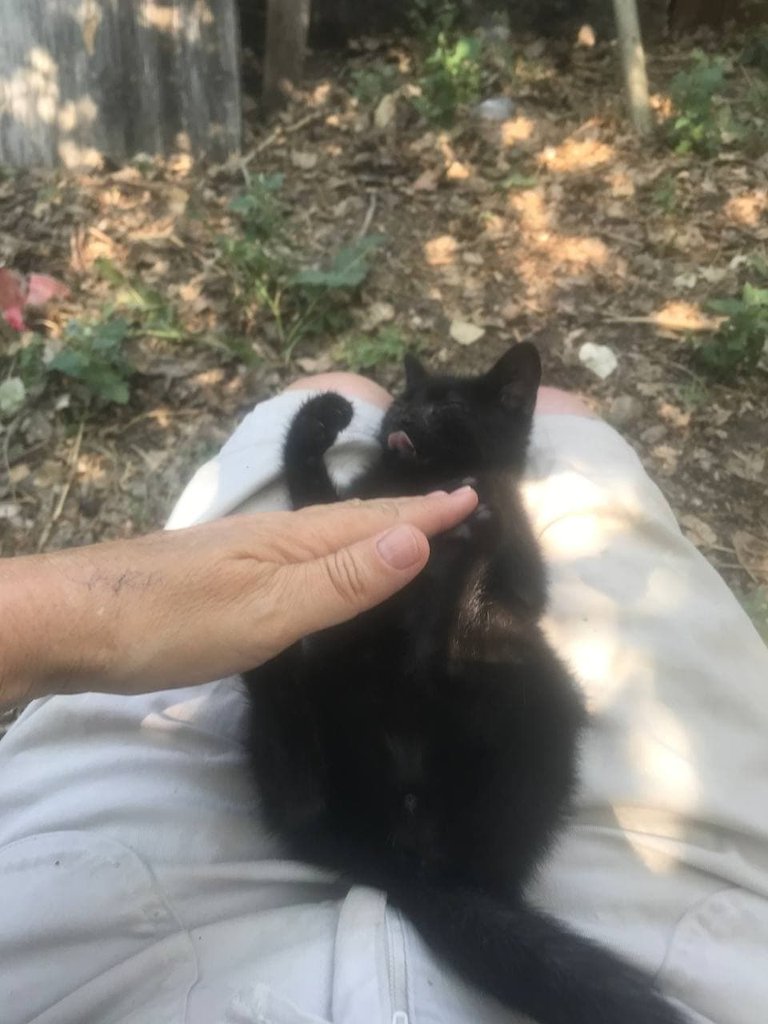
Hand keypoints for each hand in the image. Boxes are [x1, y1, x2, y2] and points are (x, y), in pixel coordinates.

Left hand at [0, 488, 476, 701]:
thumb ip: (343, 579)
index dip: (428, 512)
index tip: (477, 496)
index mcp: (297, 539)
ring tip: (413, 532)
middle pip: (357, 519)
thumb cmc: (173, 621)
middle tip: (457, 508)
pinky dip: (339, 554)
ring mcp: (249, 552)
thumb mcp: (269, 609)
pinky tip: (333, 567)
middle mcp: (278, 536)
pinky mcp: (229, 575)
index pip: (378, 518)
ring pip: (331, 536)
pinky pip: (305, 555)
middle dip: (410, 513)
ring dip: (377, 530)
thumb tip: (418, 537)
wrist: (76, 622)